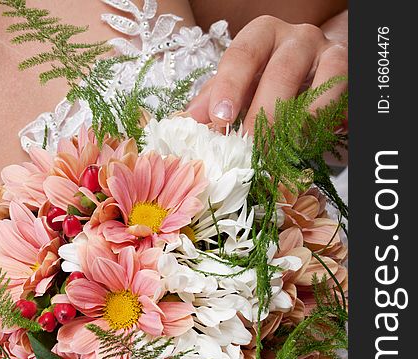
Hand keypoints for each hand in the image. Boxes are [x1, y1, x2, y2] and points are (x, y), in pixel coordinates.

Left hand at [188, 13, 347, 132]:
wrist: (314, 72)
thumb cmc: (267, 80)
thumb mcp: (237, 87)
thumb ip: (212, 99)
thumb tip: (184, 122)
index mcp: (261, 36)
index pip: (242, 54)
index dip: (230, 87)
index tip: (220, 120)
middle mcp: (295, 38)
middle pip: (280, 70)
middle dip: (264, 114)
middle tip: (251, 147)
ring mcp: (326, 52)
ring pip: (317, 81)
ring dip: (298, 121)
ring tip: (281, 150)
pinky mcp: (347, 72)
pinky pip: (339, 94)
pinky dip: (323, 119)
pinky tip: (307, 141)